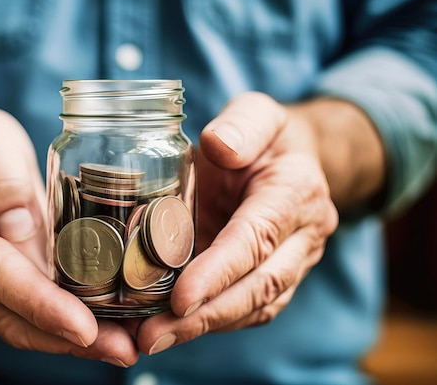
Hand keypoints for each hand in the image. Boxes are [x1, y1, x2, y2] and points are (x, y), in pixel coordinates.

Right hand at [0, 106, 136, 366]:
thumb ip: (3, 181)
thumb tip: (23, 230)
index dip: (39, 304)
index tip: (83, 327)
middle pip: (7, 315)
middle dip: (64, 339)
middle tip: (121, 348)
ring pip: (14, 323)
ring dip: (66, 342)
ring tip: (119, 346)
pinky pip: (19, 312)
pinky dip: (57, 326)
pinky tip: (97, 328)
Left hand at [135, 92, 338, 353]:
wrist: (291, 159)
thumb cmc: (267, 137)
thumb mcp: (256, 113)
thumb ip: (241, 125)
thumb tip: (218, 146)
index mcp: (295, 193)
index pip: (257, 239)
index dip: (220, 271)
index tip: (181, 298)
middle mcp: (301, 237)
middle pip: (258, 287)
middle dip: (206, 315)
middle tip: (154, 336)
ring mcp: (290, 262)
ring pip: (253, 307)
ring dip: (203, 327)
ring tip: (152, 340)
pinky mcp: (271, 277)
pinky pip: (245, 308)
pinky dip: (208, 321)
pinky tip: (169, 328)